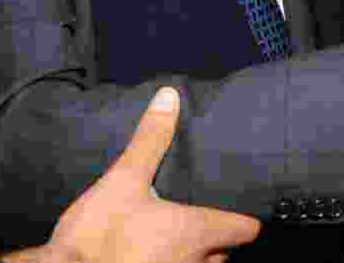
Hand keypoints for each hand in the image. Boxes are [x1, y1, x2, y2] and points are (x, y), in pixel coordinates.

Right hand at [3, 87, 260, 262]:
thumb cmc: (98, 235)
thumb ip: (151, 141)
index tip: (237, 209)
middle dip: (214, 239)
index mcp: (196, 233)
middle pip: (223, 252)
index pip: (246, 231)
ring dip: (191, 256)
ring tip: (173, 237)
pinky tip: (148, 255)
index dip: (244, 220)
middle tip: (199, 215)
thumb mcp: (123, 180)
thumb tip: (169, 96)